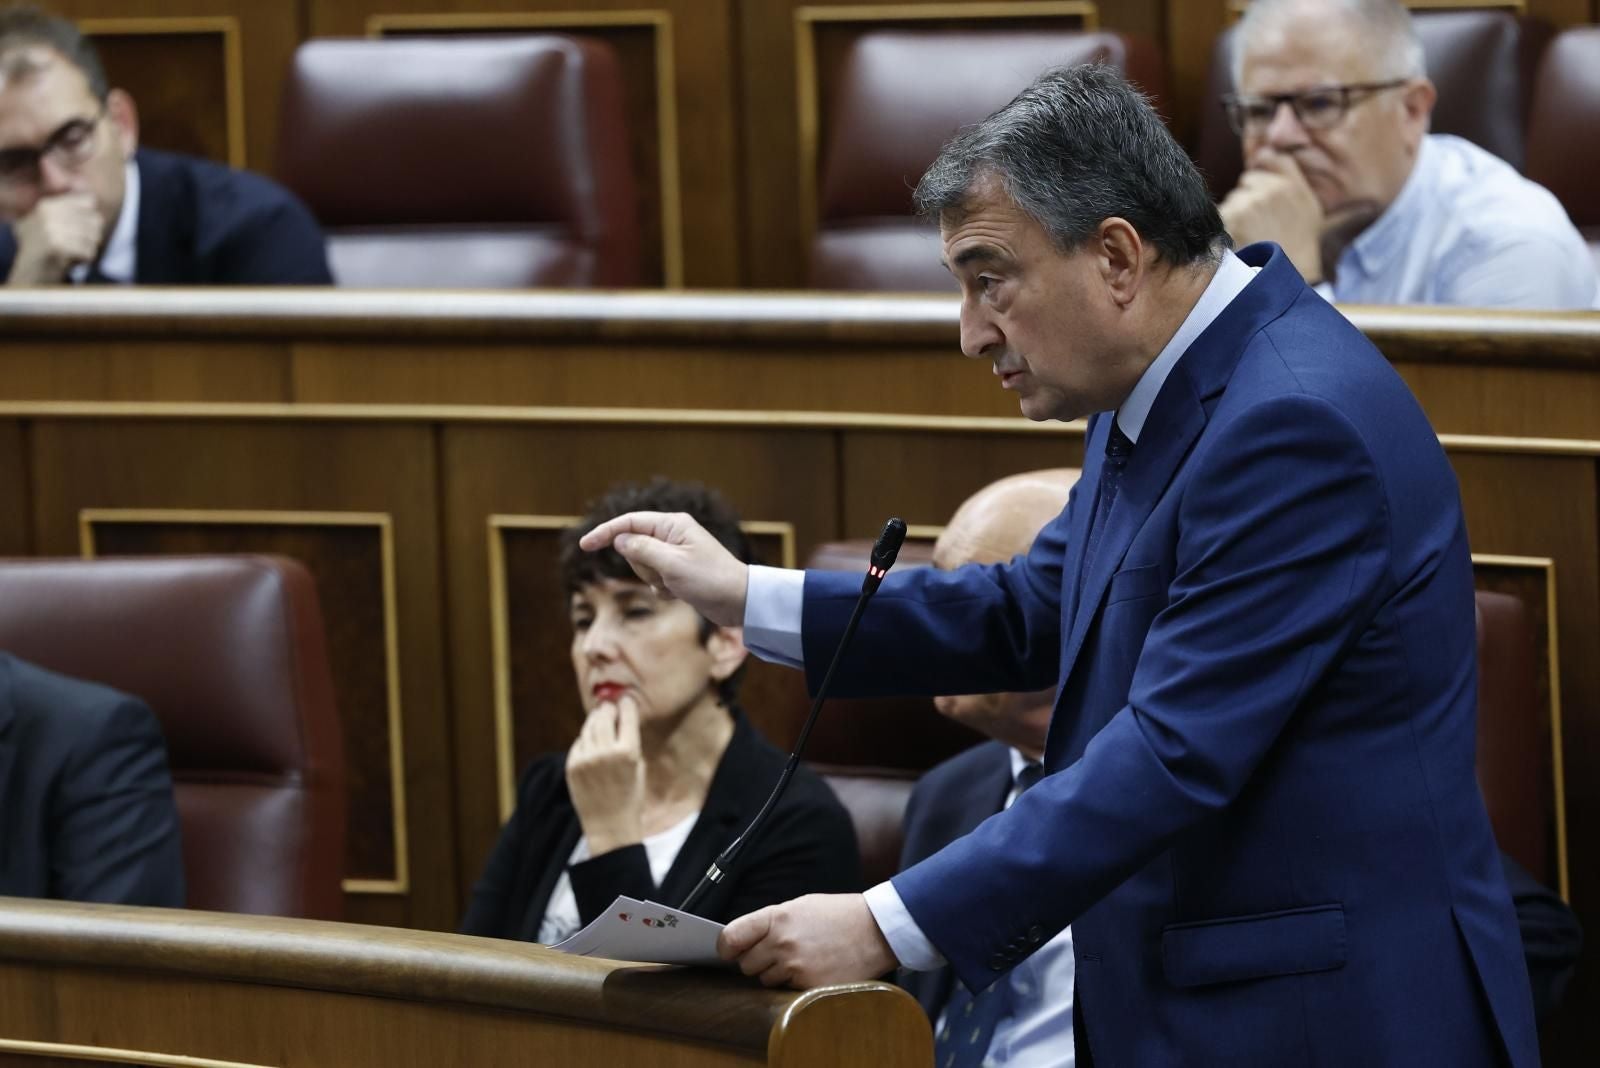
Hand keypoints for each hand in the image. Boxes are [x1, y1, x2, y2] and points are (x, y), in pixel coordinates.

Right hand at [7, 193, 103, 284]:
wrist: (29, 275)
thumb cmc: (42, 250)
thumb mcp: (47, 223)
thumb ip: (67, 208)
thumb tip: (92, 198)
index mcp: (47, 205)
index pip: (89, 201)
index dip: (92, 217)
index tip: (82, 229)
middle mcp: (48, 214)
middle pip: (96, 220)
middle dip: (92, 236)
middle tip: (78, 246)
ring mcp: (51, 229)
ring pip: (95, 236)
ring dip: (89, 249)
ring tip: (73, 254)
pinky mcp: (57, 246)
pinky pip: (89, 252)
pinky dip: (85, 260)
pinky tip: (72, 262)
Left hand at [565, 695, 645, 854]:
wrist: (610, 825)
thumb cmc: (630, 796)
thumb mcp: (639, 766)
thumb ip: (629, 741)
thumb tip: (620, 718)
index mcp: (628, 751)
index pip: (626, 715)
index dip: (626, 704)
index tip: (626, 700)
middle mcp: (605, 752)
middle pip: (604, 716)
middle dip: (608, 708)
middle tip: (610, 705)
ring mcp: (586, 759)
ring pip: (589, 726)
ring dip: (595, 721)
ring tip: (600, 719)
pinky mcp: (572, 765)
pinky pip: (579, 742)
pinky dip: (586, 740)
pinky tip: (592, 743)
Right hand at [578, 511, 749, 626]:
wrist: (740, 601)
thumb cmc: (710, 579)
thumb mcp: (671, 564)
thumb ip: (641, 549)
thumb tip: (620, 540)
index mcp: (673, 524)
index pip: (629, 522)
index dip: (605, 532)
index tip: (585, 545)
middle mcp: (673, 535)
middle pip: (634, 547)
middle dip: (642, 567)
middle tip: (666, 575)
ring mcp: (676, 554)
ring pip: (643, 566)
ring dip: (654, 580)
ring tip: (677, 585)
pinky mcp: (679, 572)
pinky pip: (655, 580)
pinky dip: (663, 589)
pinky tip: (681, 593)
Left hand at [718, 894, 897, 988]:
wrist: (876, 930)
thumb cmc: (838, 915)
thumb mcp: (801, 906)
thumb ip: (771, 922)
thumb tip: (744, 939)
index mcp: (777, 918)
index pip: (732, 937)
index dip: (725, 947)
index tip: (727, 951)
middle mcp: (782, 943)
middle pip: (746, 965)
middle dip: (756, 961)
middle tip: (776, 954)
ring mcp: (796, 967)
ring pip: (766, 980)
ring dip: (776, 974)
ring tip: (799, 960)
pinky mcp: (809, 987)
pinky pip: (786, 991)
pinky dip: (794, 985)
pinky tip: (811, 970)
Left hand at [1218, 151, 1324, 283]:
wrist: (1291, 270)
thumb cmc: (1299, 239)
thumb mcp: (1307, 203)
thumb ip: (1289, 174)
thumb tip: (1264, 151)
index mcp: (1290, 182)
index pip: (1267, 158)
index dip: (1264, 173)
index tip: (1266, 192)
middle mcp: (1269, 189)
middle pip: (1248, 180)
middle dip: (1250, 196)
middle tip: (1262, 221)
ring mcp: (1248, 203)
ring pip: (1234, 198)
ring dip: (1238, 212)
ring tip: (1254, 233)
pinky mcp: (1230, 219)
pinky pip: (1222, 213)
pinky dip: (1228, 225)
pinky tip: (1241, 238)